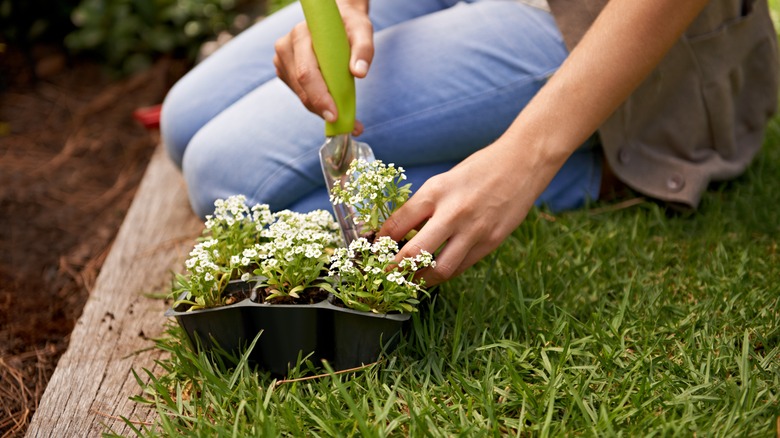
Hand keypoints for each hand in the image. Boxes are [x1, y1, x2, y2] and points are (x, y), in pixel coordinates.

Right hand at [273, 1, 372, 134]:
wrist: (333, 20)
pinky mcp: (285, 72)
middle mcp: (286, 48)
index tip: (335, 115)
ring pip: (302, 95)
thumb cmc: (348, 24)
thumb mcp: (362, 30)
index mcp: (301, 35)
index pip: (307, 73)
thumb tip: (360, 73)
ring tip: (348, 117)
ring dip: (322, 109)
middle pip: (303, 88)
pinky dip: (318, 104)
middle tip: (349, 125)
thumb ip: (363, 49)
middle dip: (324, 109)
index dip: (320, 96)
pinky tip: (334, 104)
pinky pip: (302, 95)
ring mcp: (283, 61)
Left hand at [379, 142, 559, 285]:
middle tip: (384, 276)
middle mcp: (453, 213)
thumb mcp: (443, 181)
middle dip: (394, 269)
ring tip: (410, 281)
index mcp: (435, 192)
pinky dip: (445, 273)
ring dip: (420, 280)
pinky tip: (435, 272)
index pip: (397, 223)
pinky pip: (461, 267)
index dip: (380, 241)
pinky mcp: (491, 242)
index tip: (374, 250)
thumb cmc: (477, 170)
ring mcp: (474, 231)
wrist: (521, 164)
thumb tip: (399, 233)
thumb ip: (423, 207)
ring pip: (440, 270)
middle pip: (414, 253)